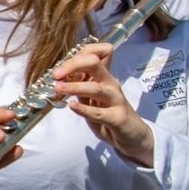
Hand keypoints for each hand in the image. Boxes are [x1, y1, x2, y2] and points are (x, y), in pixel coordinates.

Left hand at [52, 43, 154, 165]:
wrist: (132, 136)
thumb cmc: (109, 114)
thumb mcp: (91, 98)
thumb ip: (79, 85)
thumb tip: (60, 75)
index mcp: (103, 76)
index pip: (94, 54)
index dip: (76, 55)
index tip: (60, 67)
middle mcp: (110, 84)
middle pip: (94, 64)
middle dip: (73, 65)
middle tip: (56, 74)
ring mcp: (115, 99)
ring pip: (95, 88)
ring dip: (75, 86)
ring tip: (58, 88)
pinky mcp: (117, 118)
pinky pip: (99, 112)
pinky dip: (84, 109)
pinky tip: (73, 106)